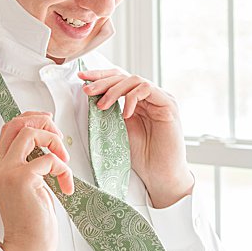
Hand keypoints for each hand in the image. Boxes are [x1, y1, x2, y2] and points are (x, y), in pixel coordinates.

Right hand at [0, 110, 72, 250]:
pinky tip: (66, 188)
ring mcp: (9, 171)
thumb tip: (50, 143)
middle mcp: (0, 166)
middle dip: (43, 122)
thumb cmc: (33, 219)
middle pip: (17, 123)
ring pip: (30, 133)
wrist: (27, 246)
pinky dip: (64, 169)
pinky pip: (50, 159)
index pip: (9, 128)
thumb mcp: (31, 185)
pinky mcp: (23, 179)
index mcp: (0, 166)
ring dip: (54, 141)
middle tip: (60, 140)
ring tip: (64, 161)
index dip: (30, 118)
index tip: (51, 125)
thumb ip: (32, 164)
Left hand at [78, 69, 194, 206]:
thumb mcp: (119, 129)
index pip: (119, 80)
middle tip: (87, 90)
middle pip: (125, 76)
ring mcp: (161, 99)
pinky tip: (126, 114)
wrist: (160, 174)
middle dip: (103, 81)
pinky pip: (147, 89)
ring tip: (102, 105)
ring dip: (114, 90)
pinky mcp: (169, 105)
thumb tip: (91, 97)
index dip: (100, 76)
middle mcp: (151, 97)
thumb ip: (110, 112)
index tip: (82, 78)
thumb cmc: (143, 156)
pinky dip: (132, 98)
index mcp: (139, 101)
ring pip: (135, 80)